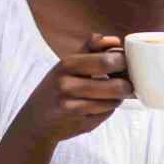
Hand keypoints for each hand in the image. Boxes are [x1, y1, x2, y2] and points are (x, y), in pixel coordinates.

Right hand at [15, 33, 133, 144]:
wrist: (35, 120)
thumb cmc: (58, 87)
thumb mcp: (68, 64)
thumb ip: (91, 49)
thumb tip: (115, 40)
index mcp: (67, 64)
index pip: (108, 60)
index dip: (123, 62)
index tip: (126, 64)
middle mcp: (67, 84)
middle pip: (116, 84)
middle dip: (127, 84)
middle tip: (128, 84)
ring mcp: (72, 105)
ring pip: (114, 101)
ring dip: (118, 98)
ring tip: (110, 95)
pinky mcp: (78, 123)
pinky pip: (106, 113)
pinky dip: (108, 110)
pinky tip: (97, 107)